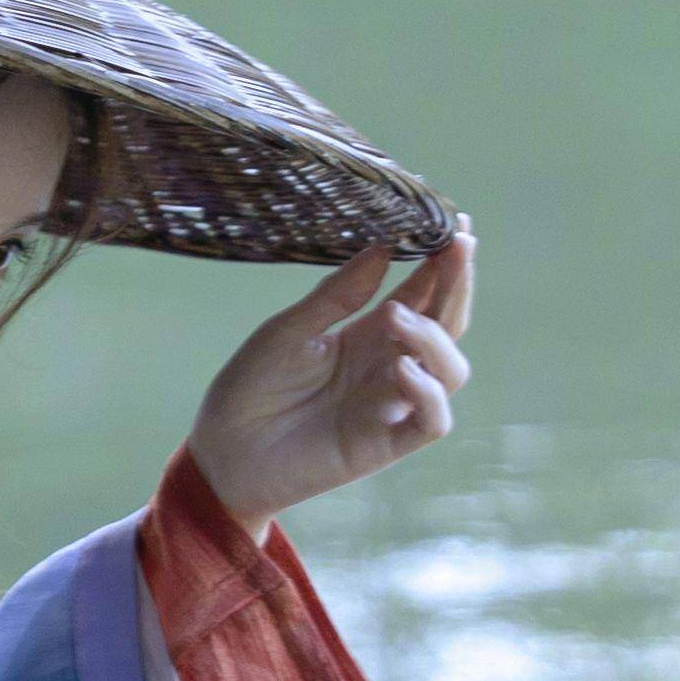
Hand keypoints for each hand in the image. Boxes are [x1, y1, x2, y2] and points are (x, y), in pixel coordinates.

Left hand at [187, 229, 474, 535]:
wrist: (223, 455)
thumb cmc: (252, 390)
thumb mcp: (289, 331)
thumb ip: (337, 296)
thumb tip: (382, 248)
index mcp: (367, 334)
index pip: (421, 294)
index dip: (442, 263)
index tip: (457, 225)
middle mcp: (388, 365)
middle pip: (446, 324)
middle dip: (456, 285)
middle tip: (457, 246)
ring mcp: (391, 404)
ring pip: (450, 370)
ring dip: (435, 338)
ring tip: (397, 316)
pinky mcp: (386, 443)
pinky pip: (432, 421)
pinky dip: (428, 393)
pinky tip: (401, 367)